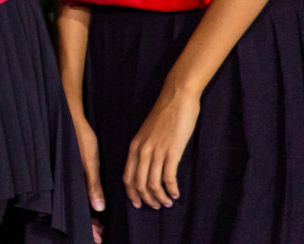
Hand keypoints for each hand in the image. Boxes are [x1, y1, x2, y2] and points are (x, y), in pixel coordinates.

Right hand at [71, 110, 104, 242]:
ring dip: (89, 214)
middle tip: (101, 234)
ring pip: (80, 202)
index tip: (99, 237)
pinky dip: (88, 201)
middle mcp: (71, 180)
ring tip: (101, 223)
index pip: (79, 211)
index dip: (88, 226)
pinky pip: (81, 191)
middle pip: (78, 209)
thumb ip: (93, 185)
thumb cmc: (80, 137)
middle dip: (89, 223)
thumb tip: (99, 209)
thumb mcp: (89, 160)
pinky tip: (96, 204)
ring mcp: (73, 175)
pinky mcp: (76, 169)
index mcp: (72, 181)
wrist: (71, 116)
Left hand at [124, 83, 200, 209]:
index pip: (127, 176)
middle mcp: (141, 150)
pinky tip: (176, 194)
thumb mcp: (147, 132)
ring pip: (152, 184)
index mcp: (134, 146)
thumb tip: (148, 165)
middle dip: (146, 199)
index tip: (139, 203)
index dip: (132, 193)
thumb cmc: (164, 114)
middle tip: (156, 206)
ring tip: (167, 203)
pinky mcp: (171, 151)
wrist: (176, 98)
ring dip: (160, 197)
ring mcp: (156, 151)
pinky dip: (171, 189)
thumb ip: (145, 147)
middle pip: (138, 184)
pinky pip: (168, 177)